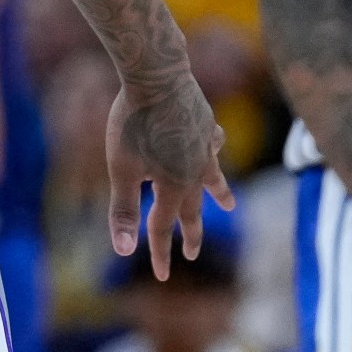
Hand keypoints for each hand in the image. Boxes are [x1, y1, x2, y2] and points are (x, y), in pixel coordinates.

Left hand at [104, 73, 232, 279]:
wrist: (157, 74)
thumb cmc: (134, 123)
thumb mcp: (122, 170)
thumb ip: (124, 210)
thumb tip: (124, 251)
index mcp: (172, 186)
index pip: (164, 228)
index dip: (160, 254)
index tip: (161, 276)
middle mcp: (193, 171)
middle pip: (191, 208)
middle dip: (191, 232)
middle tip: (192, 252)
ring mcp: (203, 146)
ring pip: (212, 177)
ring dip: (217, 194)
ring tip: (229, 206)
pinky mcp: (205, 123)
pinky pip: (212, 142)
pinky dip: (213, 149)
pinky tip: (215, 145)